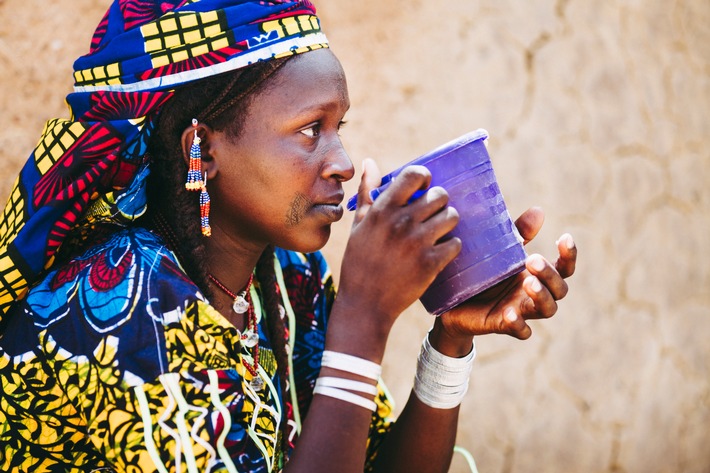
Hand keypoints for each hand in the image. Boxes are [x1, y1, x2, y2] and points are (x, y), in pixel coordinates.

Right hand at [336, 159, 461, 330]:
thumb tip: (369, 162)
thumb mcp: (359, 225)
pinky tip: (439, 251)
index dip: (424, 178)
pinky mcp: (431, 263)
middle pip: (440, 195)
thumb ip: (367, 192)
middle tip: (432, 214)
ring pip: (452, 217)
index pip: (415, 175)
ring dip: (447, 223)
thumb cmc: (359, 262)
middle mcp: (402, 222)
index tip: (423, 188)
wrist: (365, 303)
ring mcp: (418, 243)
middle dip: (439, 203)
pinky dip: (451, 246)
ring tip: (438, 232)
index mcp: (383, 209)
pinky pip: (455, 243)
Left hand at [434, 207, 576, 344]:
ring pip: (546, 310)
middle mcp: (534, 294)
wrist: (453, 301)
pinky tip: (510, 314)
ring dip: (541, 297)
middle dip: (550, 275)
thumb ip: (518, 233)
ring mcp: (522, 311)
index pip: (563, 268)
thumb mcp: (499, 251)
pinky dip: (518, 324)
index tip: (564, 237)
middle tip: (532, 260)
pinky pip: (521, 331)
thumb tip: (539, 210)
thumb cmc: (483, 273)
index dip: (569, 255)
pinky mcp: (504, 325)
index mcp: (536, 276)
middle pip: (559, 290)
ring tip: (529, 283)